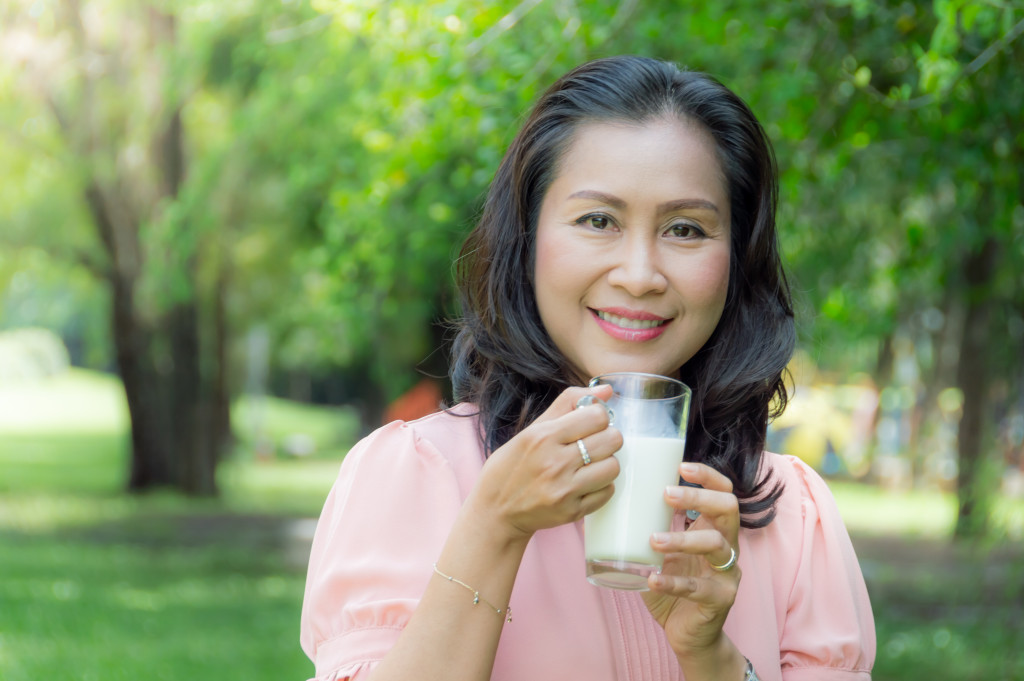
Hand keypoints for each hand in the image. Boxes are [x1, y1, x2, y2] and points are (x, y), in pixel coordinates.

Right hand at [469, 385, 622, 541]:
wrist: (496, 511)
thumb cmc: (512, 466)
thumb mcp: (532, 429)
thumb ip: (568, 403)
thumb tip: (607, 390)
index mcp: (543, 436)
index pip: (598, 416)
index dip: (598, 417)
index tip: (589, 423)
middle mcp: (555, 463)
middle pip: (612, 439)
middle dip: (607, 438)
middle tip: (593, 443)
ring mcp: (564, 490)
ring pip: (613, 466)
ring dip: (605, 462)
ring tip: (590, 464)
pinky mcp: (572, 511)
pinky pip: (607, 491)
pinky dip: (601, 486)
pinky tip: (585, 483)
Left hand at [642, 462, 740, 661]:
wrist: (690, 636)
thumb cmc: (673, 586)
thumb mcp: (660, 554)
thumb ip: (644, 531)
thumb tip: (603, 506)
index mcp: (713, 529)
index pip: (723, 492)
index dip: (708, 476)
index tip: (680, 466)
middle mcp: (727, 546)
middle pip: (727, 509)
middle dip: (698, 497)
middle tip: (666, 494)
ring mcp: (727, 574)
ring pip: (715, 545)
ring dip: (682, 539)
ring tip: (653, 540)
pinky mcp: (720, 599)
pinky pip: (698, 588)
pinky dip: (673, 582)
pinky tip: (652, 579)